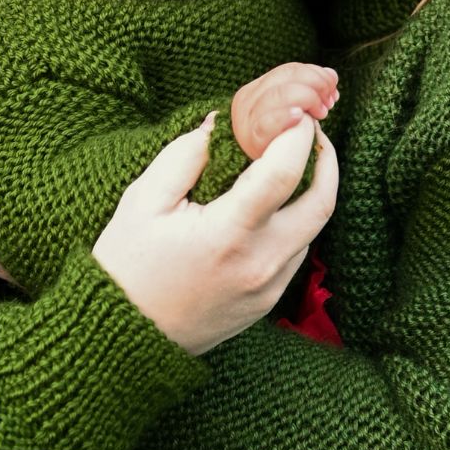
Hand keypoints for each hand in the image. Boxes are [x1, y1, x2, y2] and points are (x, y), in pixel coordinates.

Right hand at [93, 111, 337, 355]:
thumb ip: (185, 155)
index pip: (283, 173)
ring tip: (293, 159)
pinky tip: (274, 201)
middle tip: (310, 130)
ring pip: (313, 229)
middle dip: (326, 159)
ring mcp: (269, 288)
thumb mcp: (143, 201)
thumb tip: (219, 124)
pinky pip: (296, 252)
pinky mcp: (267, 302)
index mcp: (228, 235)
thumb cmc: (126, 267)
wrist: (123, 338)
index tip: (295, 111)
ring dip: (313, 189)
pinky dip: (296, 219)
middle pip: (321, 202)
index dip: (296, 134)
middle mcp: (260, 264)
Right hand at [231, 62, 339, 159]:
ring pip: (279, 94)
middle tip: (329, 101)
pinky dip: (285, 115)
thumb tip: (331, 75)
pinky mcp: (252, 142)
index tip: (333, 87)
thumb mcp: (292, 112)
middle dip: (315, 84)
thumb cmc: (281, 145)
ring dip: (308, 98)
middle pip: (285, 78)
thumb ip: (309, 90)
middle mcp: (246, 103)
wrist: (260, 179)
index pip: (288, 70)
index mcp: (254, 91)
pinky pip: (269, 122)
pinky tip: (300, 117)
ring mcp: (246, 121)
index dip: (315, 74)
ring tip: (322, 112)